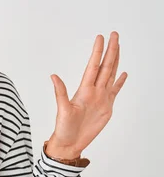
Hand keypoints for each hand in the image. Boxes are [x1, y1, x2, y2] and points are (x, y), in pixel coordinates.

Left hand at [47, 31, 127, 158]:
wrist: (70, 142)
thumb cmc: (64, 128)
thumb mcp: (62, 109)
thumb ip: (60, 92)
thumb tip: (53, 76)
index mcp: (84, 89)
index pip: (93, 65)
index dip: (98, 52)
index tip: (101, 37)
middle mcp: (94, 90)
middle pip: (105, 66)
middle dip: (111, 50)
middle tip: (114, 35)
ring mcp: (101, 98)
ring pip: (110, 74)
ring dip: (115, 61)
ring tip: (118, 47)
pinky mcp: (106, 107)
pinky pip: (115, 91)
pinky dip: (120, 81)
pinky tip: (123, 73)